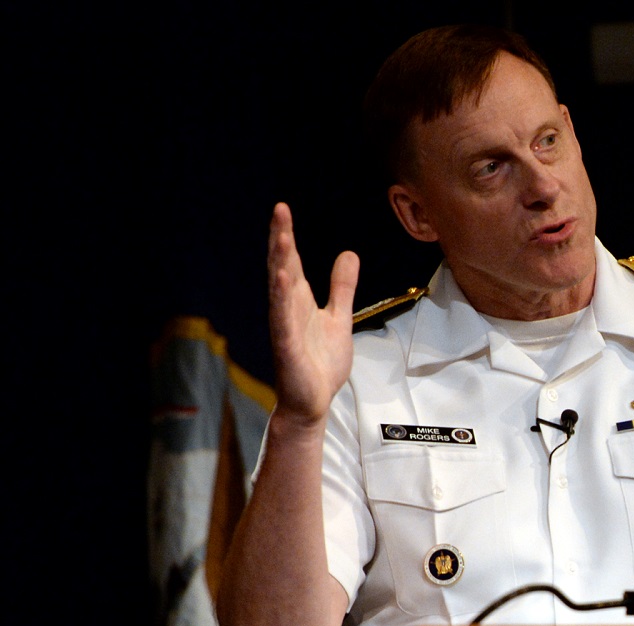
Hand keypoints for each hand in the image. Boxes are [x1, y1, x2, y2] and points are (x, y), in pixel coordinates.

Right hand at [266, 202, 359, 426]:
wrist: (313, 402)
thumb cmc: (321, 363)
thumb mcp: (339, 317)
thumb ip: (342, 287)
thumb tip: (349, 253)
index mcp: (298, 301)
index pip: (292, 262)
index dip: (286, 236)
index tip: (282, 209)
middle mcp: (288, 309)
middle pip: (283, 268)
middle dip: (280, 239)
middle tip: (279, 210)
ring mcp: (285, 328)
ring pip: (280, 290)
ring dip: (280, 264)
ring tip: (282, 237)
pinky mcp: (288, 348)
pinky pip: (283, 321)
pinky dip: (282, 300)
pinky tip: (282, 280)